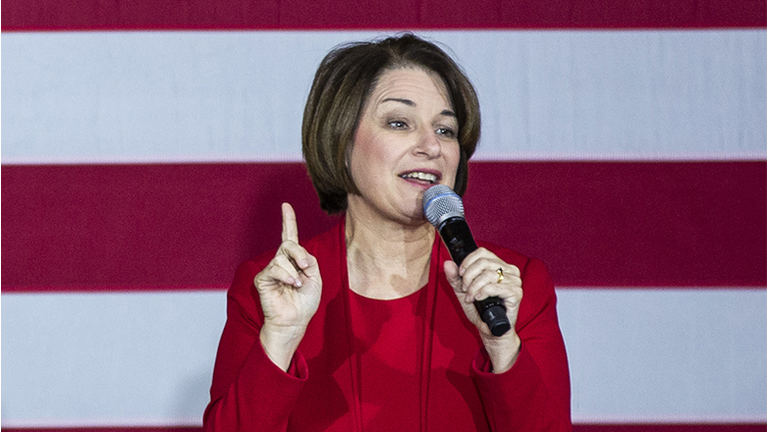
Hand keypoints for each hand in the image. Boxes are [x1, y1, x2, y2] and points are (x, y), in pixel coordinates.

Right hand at [255, 203, 321, 369]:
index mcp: (294, 261)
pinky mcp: (262, 279)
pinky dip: (287, 275)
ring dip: (295, 271)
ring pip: (283, 257)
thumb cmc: (304, 303)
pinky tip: (291, 284)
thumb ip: (309, 261)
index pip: (290, 236)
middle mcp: (281, 262)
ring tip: (297, 284)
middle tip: (306, 267)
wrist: (295, 321)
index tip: (285, 205)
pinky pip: (275, 268)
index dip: (288, 220)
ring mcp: (270, 270)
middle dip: (300, 253)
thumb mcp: (315, 278)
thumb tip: (298, 255)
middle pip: (289, 244)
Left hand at [444, 248, 521, 372]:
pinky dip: (482, 292)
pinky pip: (495, 287)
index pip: (482, 252)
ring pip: (488, 274)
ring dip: (474, 286)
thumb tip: (448, 263)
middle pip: (484, 262)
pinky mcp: (516, 293)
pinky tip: (478, 298)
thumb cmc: (480, 310)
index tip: (461, 274)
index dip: (468, 261)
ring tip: (471, 297)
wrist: (490, 329)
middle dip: (469, 276)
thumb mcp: (463, 291)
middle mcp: (509, 270)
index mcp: (499, 266)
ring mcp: (514, 281)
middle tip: (465, 288)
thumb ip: (455, 278)